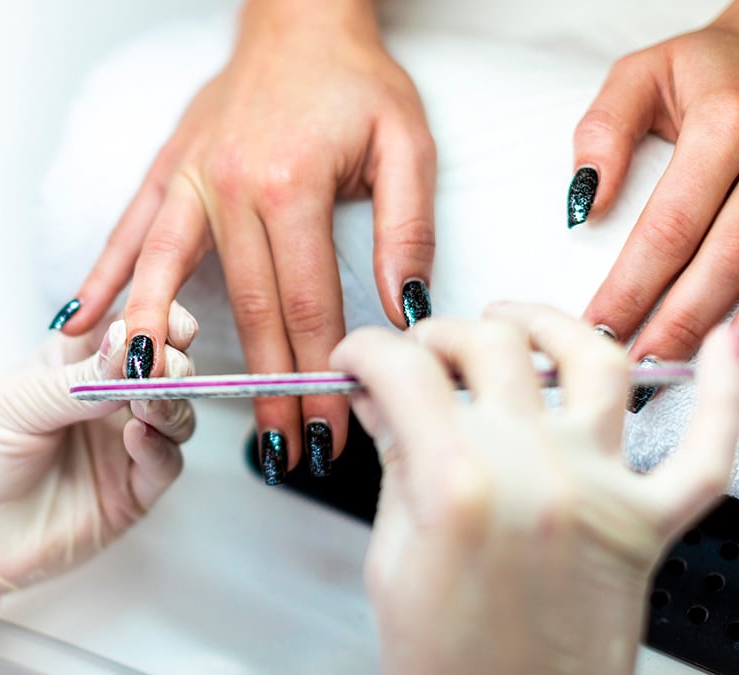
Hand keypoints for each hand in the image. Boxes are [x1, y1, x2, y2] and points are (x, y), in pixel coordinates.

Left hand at [0, 304, 197, 649]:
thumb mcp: (14, 404)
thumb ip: (77, 379)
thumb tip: (130, 344)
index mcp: (76, 363)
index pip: (131, 328)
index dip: (154, 318)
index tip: (158, 323)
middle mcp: (108, 401)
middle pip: (166, 366)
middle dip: (170, 359)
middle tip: (157, 363)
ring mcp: (121, 446)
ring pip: (175, 413)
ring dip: (171, 401)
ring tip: (148, 399)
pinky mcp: (131, 493)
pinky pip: (165, 465)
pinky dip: (160, 447)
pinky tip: (139, 436)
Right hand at [55, 0, 435, 481]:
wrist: (297, 19)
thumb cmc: (352, 79)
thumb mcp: (405, 143)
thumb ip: (405, 229)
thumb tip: (405, 308)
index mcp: (292, 185)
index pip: (307, 305)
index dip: (318, 375)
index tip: (327, 429)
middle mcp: (230, 189)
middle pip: (248, 311)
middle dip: (263, 388)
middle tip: (275, 449)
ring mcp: (188, 182)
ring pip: (168, 281)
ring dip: (165, 350)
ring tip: (153, 403)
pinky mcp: (165, 174)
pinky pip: (127, 235)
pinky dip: (104, 281)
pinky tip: (81, 323)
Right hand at [330, 304, 738, 673]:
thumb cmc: (448, 662)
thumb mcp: (393, 556)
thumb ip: (395, 463)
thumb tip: (384, 402)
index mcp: (457, 484)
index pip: (404, 370)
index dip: (366, 350)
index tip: (358, 359)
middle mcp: (534, 473)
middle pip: (490, 345)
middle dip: (437, 336)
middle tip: (415, 358)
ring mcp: (599, 492)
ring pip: (594, 359)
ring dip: (548, 322)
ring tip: (516, 321)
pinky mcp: (647, 524)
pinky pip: (705, 447)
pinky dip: (722, 389)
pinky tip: (718, 347)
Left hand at [571, 9, 738, 410]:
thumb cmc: (698, 70)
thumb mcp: (638, 77)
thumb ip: (604, 133)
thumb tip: (583, 205)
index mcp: (725, 126)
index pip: (670, 227)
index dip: (633, 286)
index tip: (598, 326)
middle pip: (723, 262)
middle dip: (676, 322)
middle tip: (633, 364)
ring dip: (712, 325)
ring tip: (668, 360)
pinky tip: (714, 338)